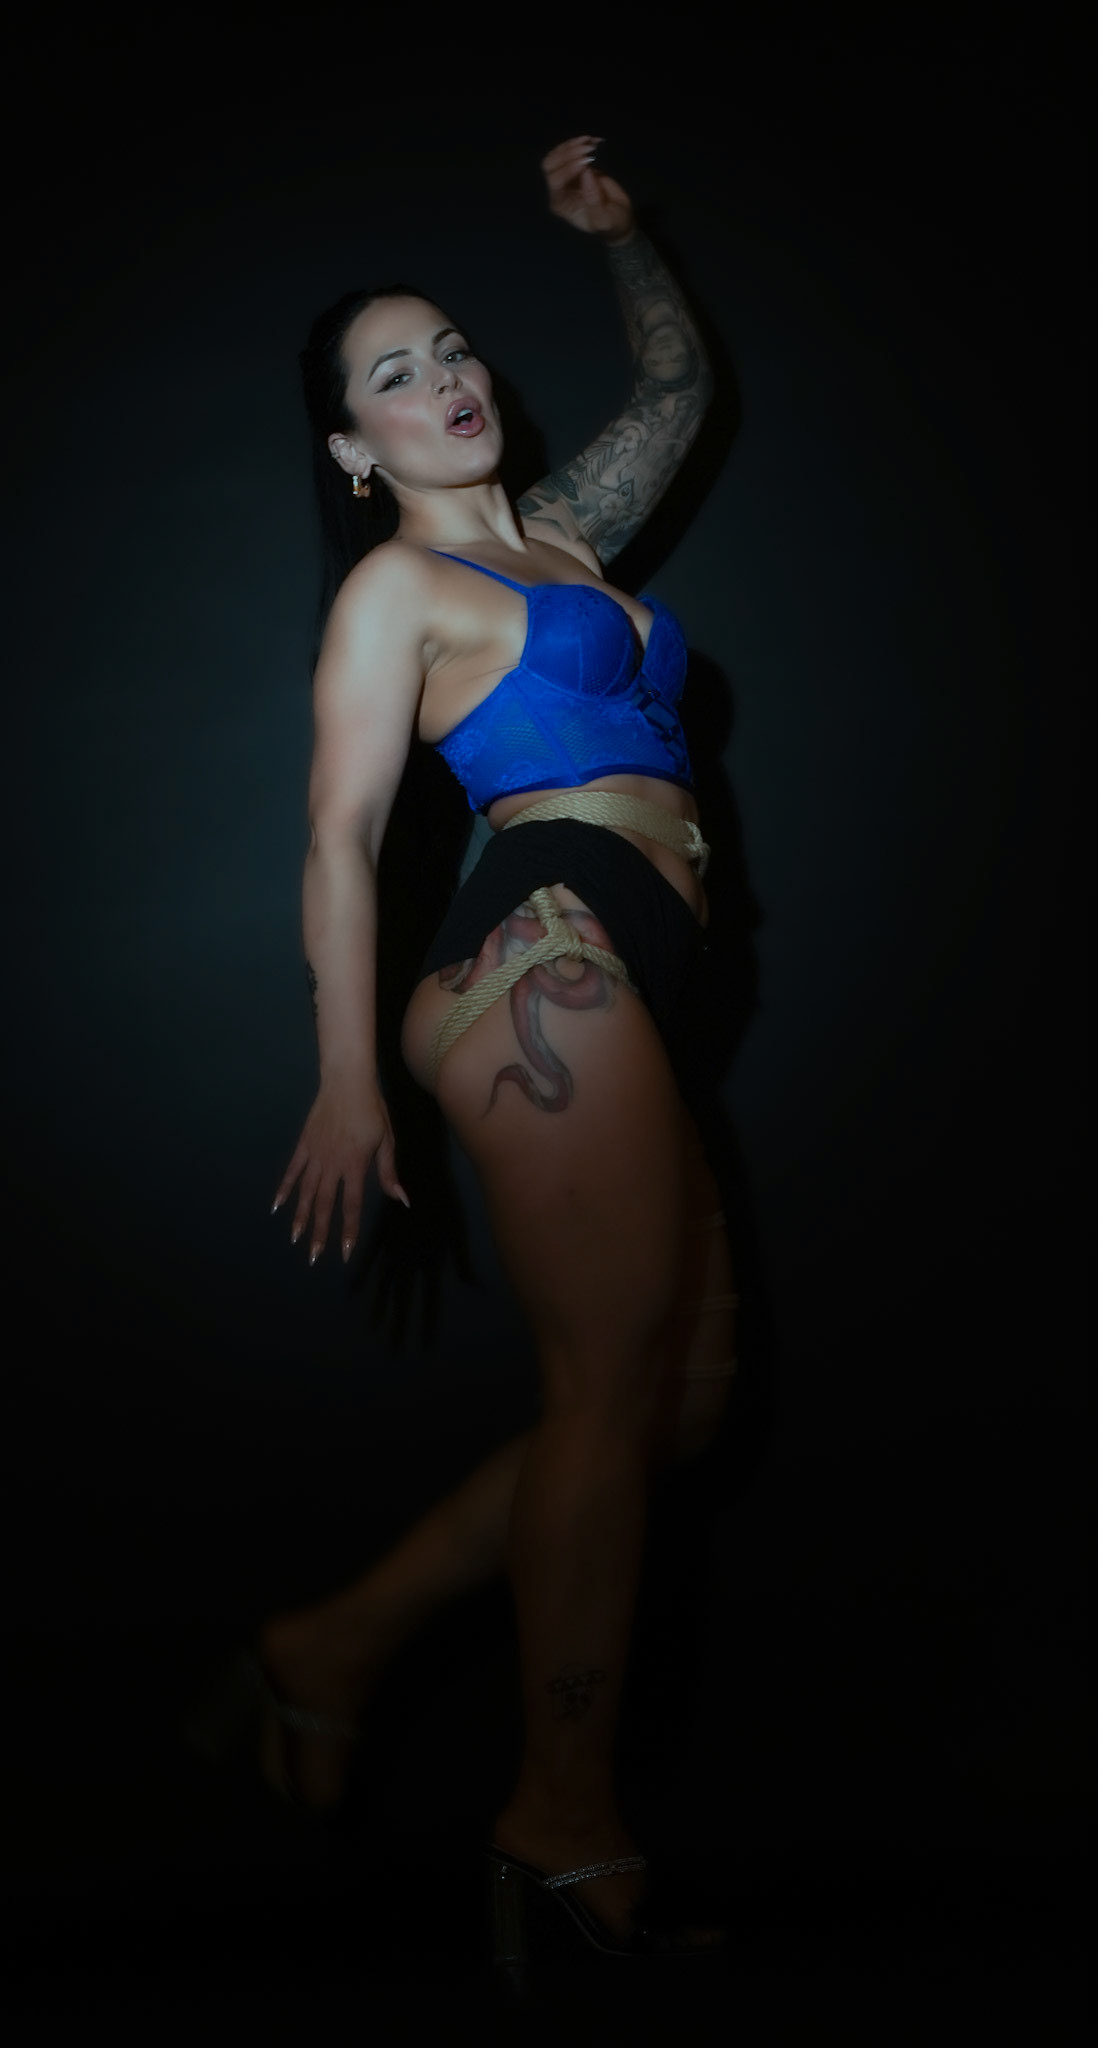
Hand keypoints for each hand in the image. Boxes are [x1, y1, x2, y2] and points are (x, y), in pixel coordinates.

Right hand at [272, 1078, 408, 1265]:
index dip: (348, 1230)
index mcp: (355, 1165)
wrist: (346, 1081)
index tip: (344, 1252)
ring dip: (300, 1216)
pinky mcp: (304, 1144)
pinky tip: (277, 1206)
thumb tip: (401, 1199)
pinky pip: (292, 1171)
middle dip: (319, 1232)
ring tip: (294, 1238)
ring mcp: (315, 1155)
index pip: (351, 1205)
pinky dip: (284, 1189)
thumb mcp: (387, 1140)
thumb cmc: (372, 1110)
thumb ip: (388, 1172)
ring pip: (305, 1192)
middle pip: (324, 1204)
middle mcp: (332, 1164)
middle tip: (314, 1256)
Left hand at [542, 135, 634, 243]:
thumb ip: (594, 200)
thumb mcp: (604, 219)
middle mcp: (559, 189)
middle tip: (587, 148)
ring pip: (557, 154)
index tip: (587, 162)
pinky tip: (592, 139)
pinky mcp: (576, 166)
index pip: (555, 181)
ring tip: (591, 141)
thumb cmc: (610, 223)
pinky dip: (578, 141)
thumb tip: (587, 172)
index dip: (568, 168)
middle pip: (550, 165)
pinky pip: (569, 150)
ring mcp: (566, 175)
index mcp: (561, 204)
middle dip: (567, 153)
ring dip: (572, 145)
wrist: (619, 218)